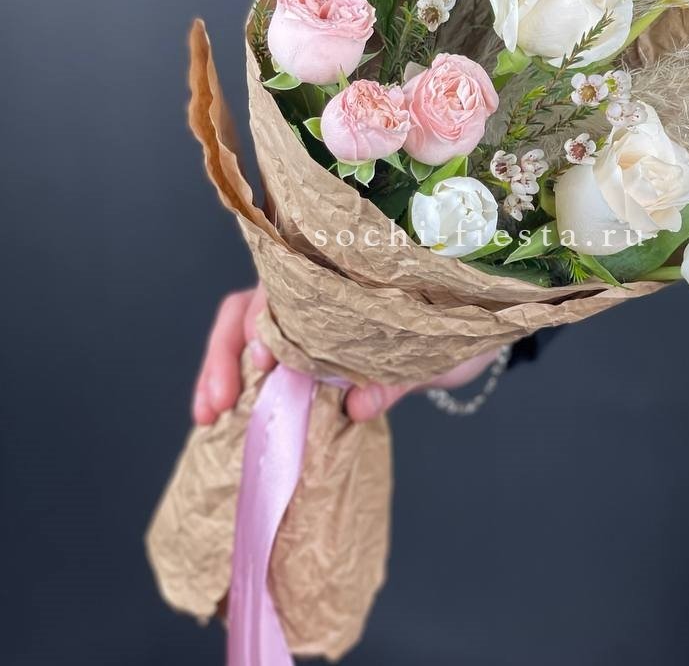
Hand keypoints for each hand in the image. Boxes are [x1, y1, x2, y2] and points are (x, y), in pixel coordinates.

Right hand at [192, 283, 501, 425]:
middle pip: (253, 305)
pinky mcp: (309, 351)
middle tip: (217, 401)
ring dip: (222, 369)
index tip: (263, 357)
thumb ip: (399, 374)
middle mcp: (320, 288)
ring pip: (247, 331)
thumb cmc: (459, 322)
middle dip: (227, 351)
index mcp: (349, 272)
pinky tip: (221, 418)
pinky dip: (239, 386)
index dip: (268, 316)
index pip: (292, 281)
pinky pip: (264, 363)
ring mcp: (309, 318)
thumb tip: (356, 405)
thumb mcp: (438, 350)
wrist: (478, 331)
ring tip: (208, 414)